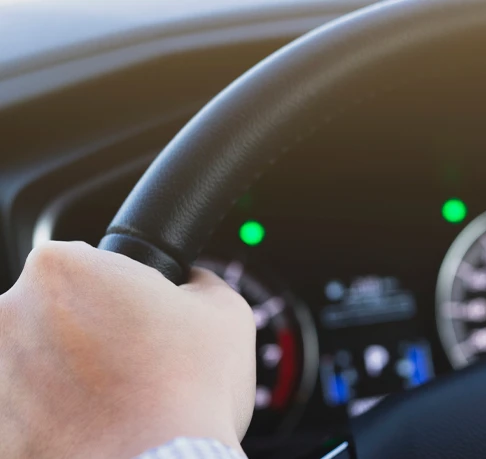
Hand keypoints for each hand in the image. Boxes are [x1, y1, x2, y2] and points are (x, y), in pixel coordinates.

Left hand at [0, 241, 254, 457]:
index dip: (122, 294)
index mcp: (64, 268)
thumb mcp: (226, 314)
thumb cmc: (189, 394)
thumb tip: (192, 283)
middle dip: (86, 335)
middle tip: (132, 366)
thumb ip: (199, 282)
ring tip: (114, 406)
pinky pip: (22, 415)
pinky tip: (93, 432)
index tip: (142, 321)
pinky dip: (50, 422)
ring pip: (32, 364)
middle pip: (52, 312)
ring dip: (63, 379)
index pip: (90, 264)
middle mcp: (11, 311)